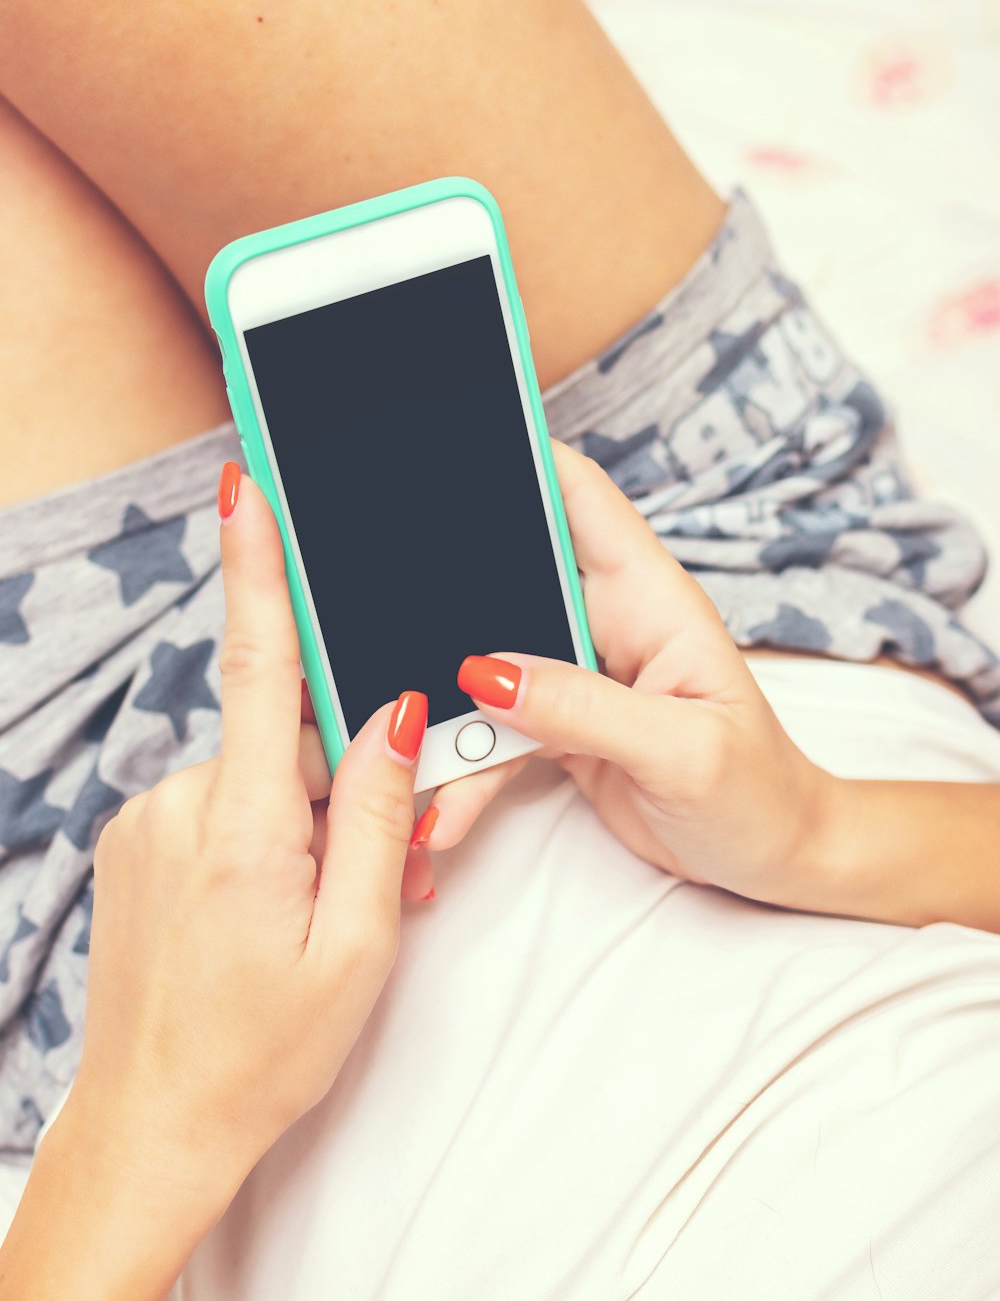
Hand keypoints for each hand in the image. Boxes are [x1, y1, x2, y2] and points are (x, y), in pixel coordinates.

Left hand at [66, 470, 427, 1210]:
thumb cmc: (265, 1052)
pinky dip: (254, 838)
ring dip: (296, 823)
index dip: (257, 570)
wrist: (153, 1124)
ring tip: (308, 919)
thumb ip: (377, 815)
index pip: (261, 669)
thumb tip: (398, 712)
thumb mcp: (359, 945)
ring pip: (252, 778)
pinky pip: (215, 807)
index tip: (247, 488)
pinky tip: (262, 913)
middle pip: (282, 739)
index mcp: (243, 829)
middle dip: (337, 785)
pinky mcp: (131, 844)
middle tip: (371, 881)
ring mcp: (144, 825)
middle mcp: (180, 807)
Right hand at [414, 441, 830, 906]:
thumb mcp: (681, 750)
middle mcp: (608, 626)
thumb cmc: (757, 794)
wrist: (772, 859)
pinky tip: (446, 808)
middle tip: (379, 608)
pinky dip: (467, 770)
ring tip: (413, 756)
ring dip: (449, 711)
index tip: (447, 441)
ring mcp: (580, 678)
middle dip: (445, 591)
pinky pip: (495, 734)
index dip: (520, 458)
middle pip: (511, 577)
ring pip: (489, 668)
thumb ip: (585, 708)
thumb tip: (486, 673)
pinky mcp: (561, 728)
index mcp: (650, 600)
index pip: (580, 499)